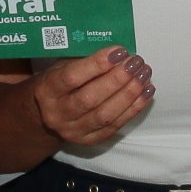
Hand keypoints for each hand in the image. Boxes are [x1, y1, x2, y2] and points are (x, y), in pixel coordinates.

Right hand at [30, 45, 152, 146]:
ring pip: (105, 115)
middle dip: (118, 79)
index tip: (120, 51)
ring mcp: (73, 130)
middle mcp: (57, 113)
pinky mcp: (89, 140)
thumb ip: (84, 59)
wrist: (44, 113)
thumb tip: (118, 52)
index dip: (98, 64)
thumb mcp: (61, 66)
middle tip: (136, 63)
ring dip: (129, 94)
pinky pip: (115, 126)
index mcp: (47, 90)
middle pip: (91, 98)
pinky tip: (146, 92)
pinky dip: (134, 108)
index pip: (72, 77)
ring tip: (144, 76)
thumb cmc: (58, 83)